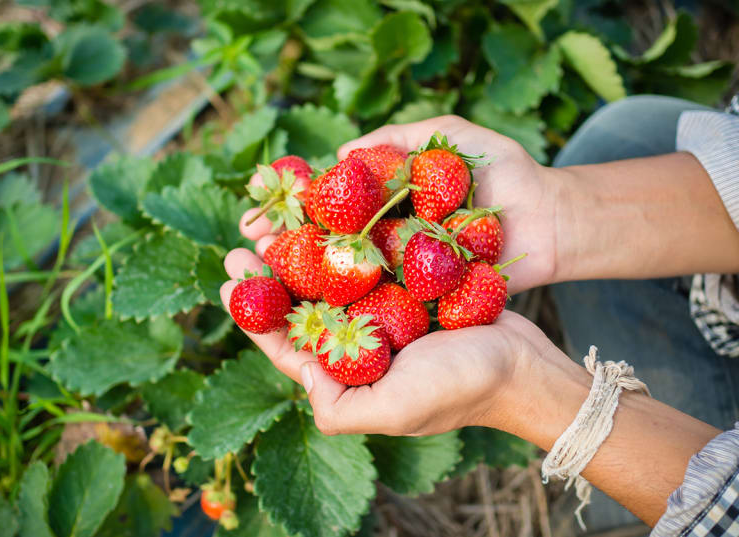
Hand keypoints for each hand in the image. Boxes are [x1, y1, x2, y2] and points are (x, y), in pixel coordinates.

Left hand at [220, 247, 543, 435]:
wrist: (522, 365)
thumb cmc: (460, 389)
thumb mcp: (394, 409)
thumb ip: (338, 406)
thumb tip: (298, 372)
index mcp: (346, 375)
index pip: (287, 344)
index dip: (254, 314)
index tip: (227, 282)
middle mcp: (358, 344)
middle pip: (302, 305)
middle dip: (270, 274)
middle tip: (243, 240)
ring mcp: (383, 314)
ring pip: (330, 278)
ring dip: (301, 251)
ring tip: (275, 222)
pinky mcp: (407, 289)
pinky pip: (367, 261)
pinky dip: (346, 242)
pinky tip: (329, 216)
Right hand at [241, 114, 559, 293]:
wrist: (555, 221)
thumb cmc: (509, 176)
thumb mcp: (454, 139)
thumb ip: (400, 138)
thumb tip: (342, 153)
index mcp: (385, 209)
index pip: (321, 210)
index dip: (284, 210)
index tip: (252, 207)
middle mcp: (385, 246)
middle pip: (319, 252)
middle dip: (275, 253)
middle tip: (240, 255)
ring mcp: (401, 279)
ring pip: (337, 288)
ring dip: (292, 288)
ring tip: (254, 283)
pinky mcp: (422, 307)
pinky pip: (377, 314)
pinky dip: (341, 318)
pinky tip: (304, 318)